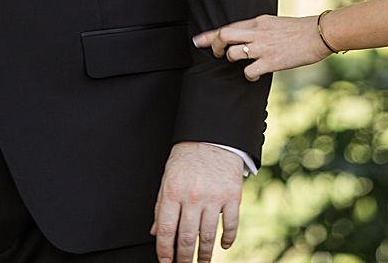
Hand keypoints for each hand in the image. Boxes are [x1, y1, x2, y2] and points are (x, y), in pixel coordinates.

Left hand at [150, 141, 242, 262]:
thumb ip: (161, 205)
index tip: (165, 262)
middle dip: (184, 258)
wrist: (212, 136)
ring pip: (208, 236)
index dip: (164, 251)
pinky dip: (227, 239)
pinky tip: (223, 246)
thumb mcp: (167, 178)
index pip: (165, 230)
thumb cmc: (187, 157)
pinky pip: (230, 225)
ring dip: (205, 255)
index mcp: (173, 192)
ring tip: (203, 262)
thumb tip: (155, 232)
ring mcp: (214, 197)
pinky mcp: (232, 196)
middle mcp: (192, 196)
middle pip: (186, 237)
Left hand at [193, 14, 330, 80]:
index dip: (210, 35)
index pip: (228, 25)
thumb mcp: (274, 23)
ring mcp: (263, 47)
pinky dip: (248, 75)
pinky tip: (254, 75)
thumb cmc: (300, 30)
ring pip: (233, 53)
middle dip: (215, 45)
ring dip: (232, 60)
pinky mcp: (271, 61)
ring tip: (241, 63)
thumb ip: (259, 29)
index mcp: (257, 21)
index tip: (198, 40)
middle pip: (224, 35)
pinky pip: (249, 71)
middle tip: (216, 54)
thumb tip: (247, 36)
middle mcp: (256, 32)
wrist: (319, 34)